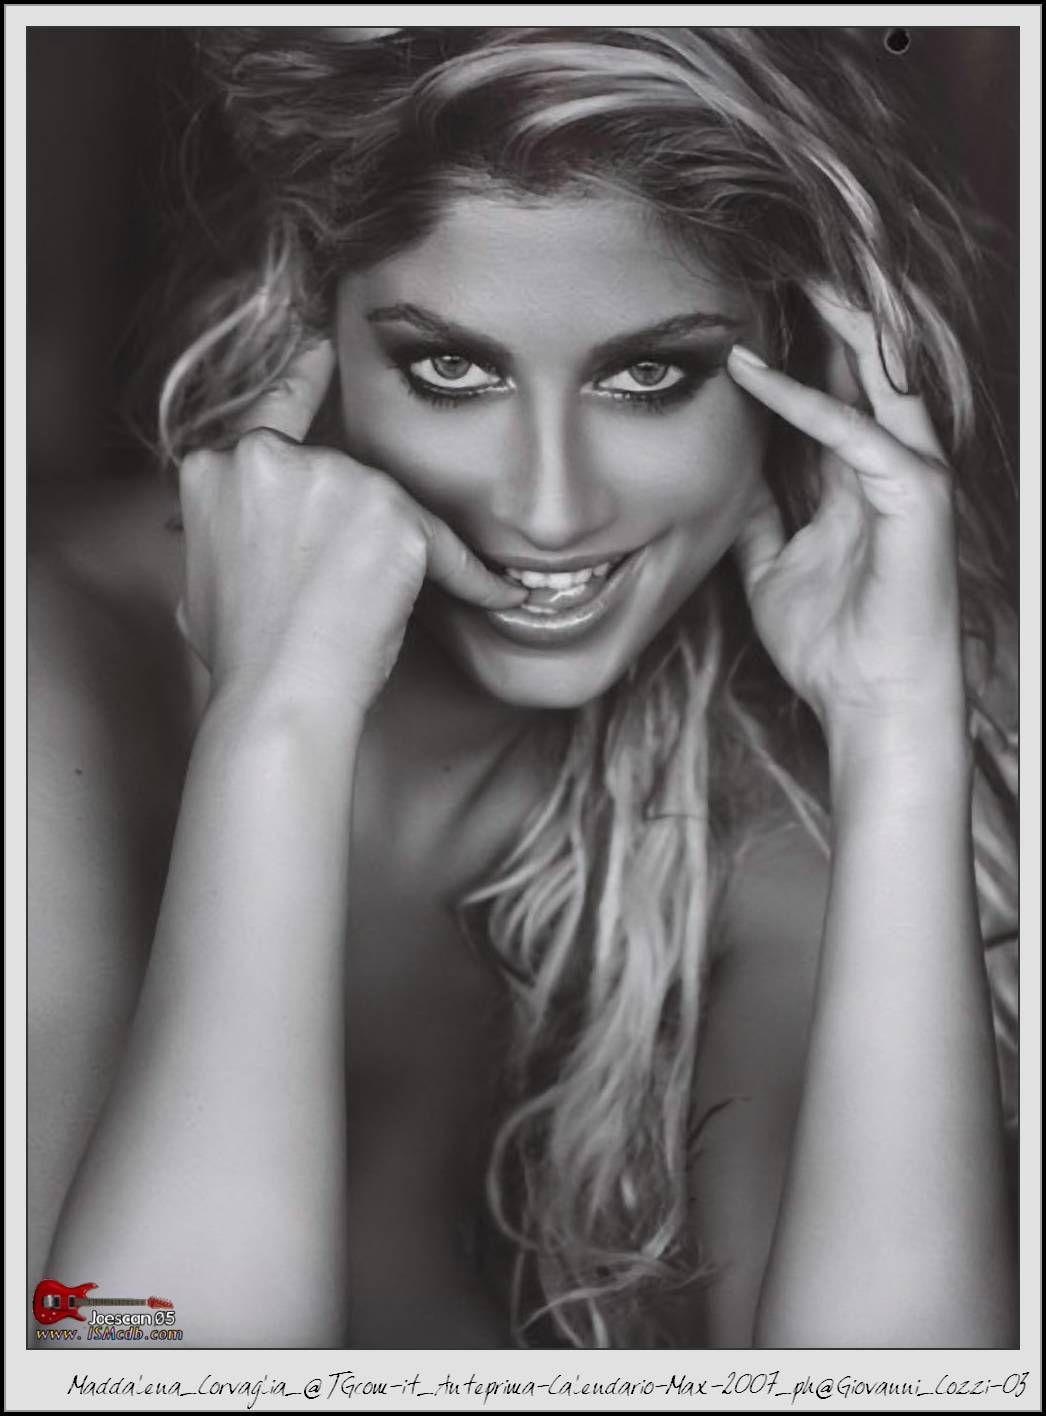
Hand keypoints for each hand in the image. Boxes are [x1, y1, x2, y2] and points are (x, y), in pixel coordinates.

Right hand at [176, 339, 524, 716]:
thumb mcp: (205, 579)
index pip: (276, 404)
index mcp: (218, 468)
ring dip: (396, 557)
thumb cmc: (245, 656)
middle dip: (351, 527)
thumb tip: (248, 541)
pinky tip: (498, 596)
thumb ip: (231, 533)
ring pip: (392, 508)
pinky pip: (446, 547)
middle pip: (344, 471)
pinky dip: (472, 577)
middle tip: (337, 587)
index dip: (307, 373)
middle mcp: (273, 458)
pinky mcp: (394, 514)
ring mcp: (337, 480)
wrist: (280, 694)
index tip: (326, 344)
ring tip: (363, 613)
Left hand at [727, 281, 966, 745]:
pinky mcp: (915, 497)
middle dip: (828, 314)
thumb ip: (758, 514)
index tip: (747, 309)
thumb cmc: (831, 644)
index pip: (833, 393)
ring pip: (879, 378)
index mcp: (860, 480)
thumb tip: (728, 471)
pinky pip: (856, 437)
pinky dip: (806, 403)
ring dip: (835, 325)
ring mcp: (909, 477)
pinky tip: (757, 374)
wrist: (872, 702)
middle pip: (865, 369)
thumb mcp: (772, 566)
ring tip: (790, 275)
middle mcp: (890, 466)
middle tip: (777, 261)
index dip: (796, 349)